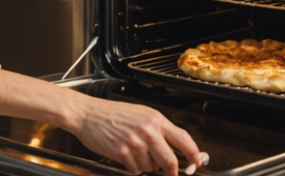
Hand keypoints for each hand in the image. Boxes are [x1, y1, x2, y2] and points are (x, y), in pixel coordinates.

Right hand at [72, 98, 203, 174]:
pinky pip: (136, 170)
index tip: (196, 163)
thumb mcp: (141, 114)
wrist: (88, 114)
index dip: (194, 154)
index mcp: (155, 120)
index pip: (183, 139)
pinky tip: (125, 154)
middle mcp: (148, 131)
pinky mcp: (123, 153)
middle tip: (169, 173)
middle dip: (172, 171)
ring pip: (151, 167)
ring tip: (134, 151)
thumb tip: (175, 146)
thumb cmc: (113, 114)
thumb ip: (159, 129)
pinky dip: (133, 167)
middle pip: (170, 161)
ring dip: (146, 165)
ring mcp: (136, 143)